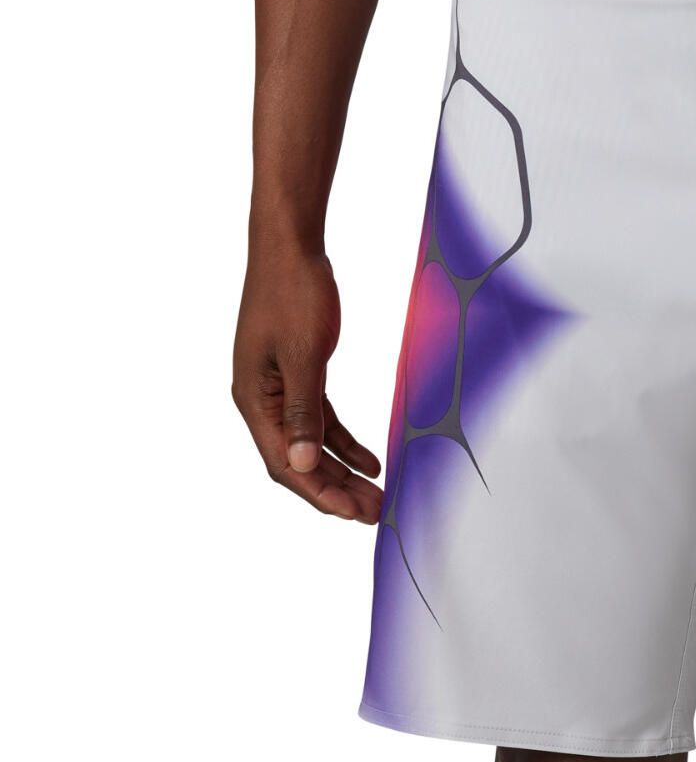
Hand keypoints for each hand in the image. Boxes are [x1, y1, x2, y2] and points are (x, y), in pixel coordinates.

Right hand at [233, 241, 382, 521]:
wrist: (290, 247)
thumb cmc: (292, 293)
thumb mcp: (303, 355)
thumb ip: (304, 412)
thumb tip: (302, 464)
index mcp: (254, 400)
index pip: (285, 464)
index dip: (319, 493)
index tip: (353, 514)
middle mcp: (261, 402)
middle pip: (299, 462)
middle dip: (336, 490)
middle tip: (375, 513)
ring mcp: (278, 390)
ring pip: (311, 445)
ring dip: (342, 471)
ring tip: (376, 495)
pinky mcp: (298, 376)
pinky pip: (321, 420)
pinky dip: (344, 442)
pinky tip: (370, 461)